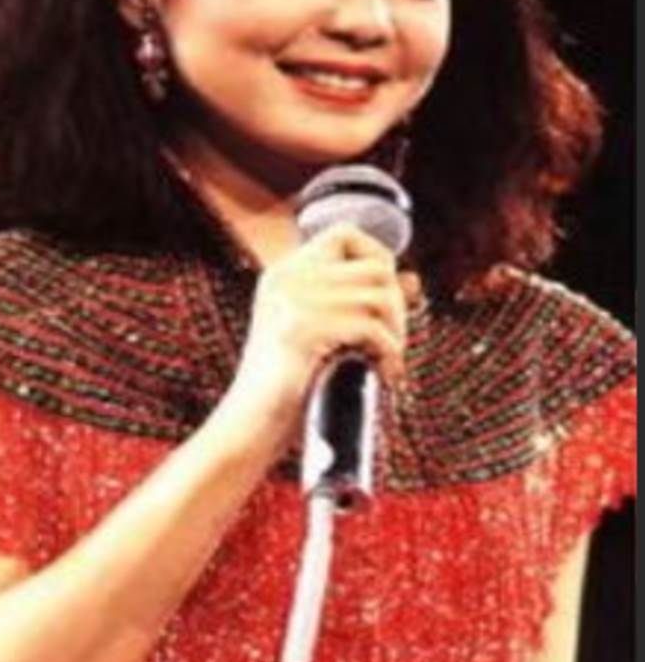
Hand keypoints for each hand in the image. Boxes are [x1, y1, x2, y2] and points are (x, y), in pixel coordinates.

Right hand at [233, 222, 411, 416]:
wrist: (248, 428)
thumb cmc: (289, 389)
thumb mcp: (324, 334)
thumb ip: (359, 302)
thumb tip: (412, 280)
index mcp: (285, 274)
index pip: (345, 234)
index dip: (377, 258)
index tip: (384, 299)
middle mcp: (286, 278)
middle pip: (375, 267)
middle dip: (397, 306)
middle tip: (391, 343)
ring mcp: (292, 302)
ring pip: (380, 295)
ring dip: (397, 332)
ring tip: (386, 360)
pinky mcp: (300, 330)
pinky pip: (371, 327)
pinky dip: (389, 353)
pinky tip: (382, 374)